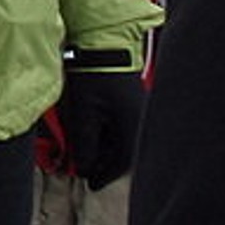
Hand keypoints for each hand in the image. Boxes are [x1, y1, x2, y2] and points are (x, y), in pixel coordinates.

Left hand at [55, 61, 144, 189]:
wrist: (103, 43)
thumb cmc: (93, 76)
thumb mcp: (83, 113)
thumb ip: (84, 143)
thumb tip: (84, 166)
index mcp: (131, 130)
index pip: (119, 164)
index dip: (102, 174)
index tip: (89, 182)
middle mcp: (140, 122)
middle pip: (123, 154)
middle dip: (103, 161)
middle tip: (85, 166)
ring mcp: (138, 110)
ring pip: (122, 139)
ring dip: (105, 147)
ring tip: (86, 149)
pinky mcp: (133, 100)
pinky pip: (123, 125)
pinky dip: (109, 133)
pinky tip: (94, 130)